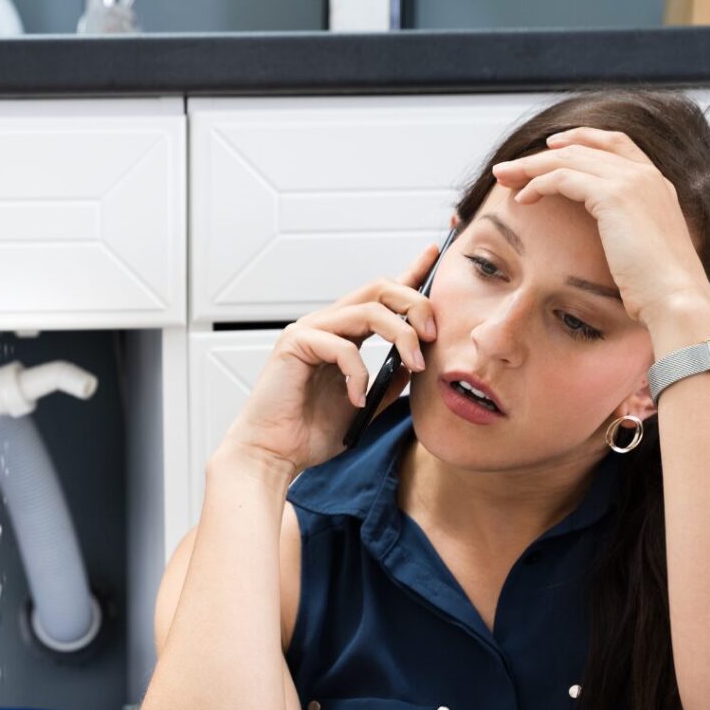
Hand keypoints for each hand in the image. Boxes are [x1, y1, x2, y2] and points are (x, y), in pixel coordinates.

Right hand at [217, 244, 439, 476]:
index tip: (434, 254)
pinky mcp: (295, 344)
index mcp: (342, 336)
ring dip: (401, 335)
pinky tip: (357, 399)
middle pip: (380, 289)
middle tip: (432, 335)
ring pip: (369, 310)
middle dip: (415, 304)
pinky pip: (343, 347)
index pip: (381, 297)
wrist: (275, 454)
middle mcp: (326, 326)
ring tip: (414, 365)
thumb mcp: (364, 405)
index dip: (410, 273)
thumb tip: (415, 362)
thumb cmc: (308, 433)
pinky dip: (359, 374)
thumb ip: (388, 382)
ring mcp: (309, 331)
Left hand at [490, 127, 709, 330]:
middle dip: (541, 155)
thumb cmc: (654, 285)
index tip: (550, 146)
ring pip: (569, 159)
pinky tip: (522, 198)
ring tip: (504, 178)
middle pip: (583, 148)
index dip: (580, 139)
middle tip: (509, 167)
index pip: (614, 143)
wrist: (673, 295)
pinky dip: (538, 184)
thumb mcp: (641, 246)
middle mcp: (645, 174)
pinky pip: (564, 178)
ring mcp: (631, 181)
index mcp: (655, 182)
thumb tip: (609, 237)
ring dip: (531, 167)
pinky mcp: (613, 196)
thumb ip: (626, 228)